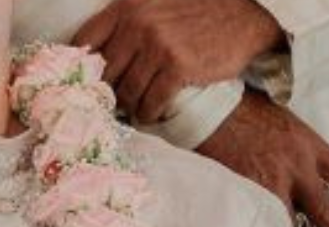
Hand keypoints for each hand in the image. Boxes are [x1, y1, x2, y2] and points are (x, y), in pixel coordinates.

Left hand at [74, 0, 283, 122]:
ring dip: (129, 106)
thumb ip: (128, 22)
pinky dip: (148, 113)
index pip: (86, 40)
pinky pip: (149, 103)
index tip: (85, 83)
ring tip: (135, 108)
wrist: (246, 20)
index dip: (82, 67)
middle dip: (108, 92)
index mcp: (129, 4)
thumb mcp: (158, 4)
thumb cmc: (198, 14)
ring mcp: (158, 45)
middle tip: (114, 103)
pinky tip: (151, 112)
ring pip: (126, 92)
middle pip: (105, 73)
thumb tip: (94, 59)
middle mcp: (139, 22)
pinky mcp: (177, 67)